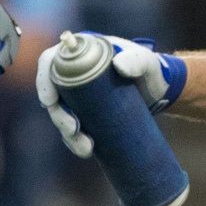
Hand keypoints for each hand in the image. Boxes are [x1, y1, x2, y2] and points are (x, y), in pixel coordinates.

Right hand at [34, 33, 185, 157]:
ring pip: (62, 115)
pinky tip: (87, 151)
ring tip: (86, 148)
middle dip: (58, 116)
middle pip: (53, 94)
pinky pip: (74, 129)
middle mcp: (75, 75)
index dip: (43, 80)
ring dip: (68, 134)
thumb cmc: (153, 71)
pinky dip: (76, 142)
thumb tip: (119, 65)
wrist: (162, 93)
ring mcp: (80, 97)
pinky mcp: (87, 115)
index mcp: (82, 54)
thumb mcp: (148, 63)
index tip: (49, 100)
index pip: (51, 61)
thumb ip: (137, 60)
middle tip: (73, 130)